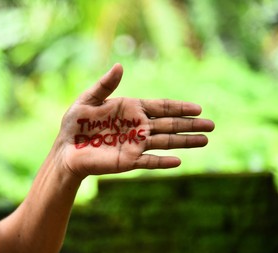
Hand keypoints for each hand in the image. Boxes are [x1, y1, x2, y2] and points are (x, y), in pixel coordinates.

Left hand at [55, 64, 214, 178]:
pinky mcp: (128, 161)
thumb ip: (105, 85)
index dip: (179, 108)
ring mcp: (134, 144)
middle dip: (190, 125)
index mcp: (131, 109)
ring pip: (164, 142)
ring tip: (205, 141)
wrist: (66, 149)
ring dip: (184, 142)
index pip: (161, 107)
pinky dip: (162, 162)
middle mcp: (137, 127)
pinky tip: (179, 160)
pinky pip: (148, 161)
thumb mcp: (87, 100)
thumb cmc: (75, 124)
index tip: (199, 109)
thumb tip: (120, 66)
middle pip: (169, 124)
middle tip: (212, 126)